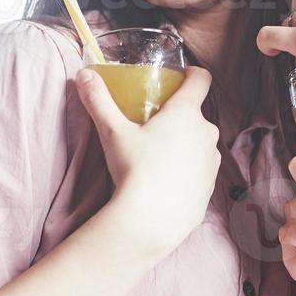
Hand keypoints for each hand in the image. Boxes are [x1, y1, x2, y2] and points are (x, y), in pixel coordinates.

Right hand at [74, 65, 219, 255]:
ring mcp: (212, 161)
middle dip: (179, 116)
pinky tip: (166, 181)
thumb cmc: (133, 170)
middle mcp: (207, 133)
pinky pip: (200, 169)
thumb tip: (83, 75)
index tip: (181, 76)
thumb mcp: (112, 132)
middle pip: (196, 114)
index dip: (192, 73)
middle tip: (153, 125)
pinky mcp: (211, 187)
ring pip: (200, 142)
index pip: (201, 79)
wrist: (148, 222)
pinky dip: (187, 170)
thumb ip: (99, 100)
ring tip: (158, 156)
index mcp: (187, 113)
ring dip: (185, 143)